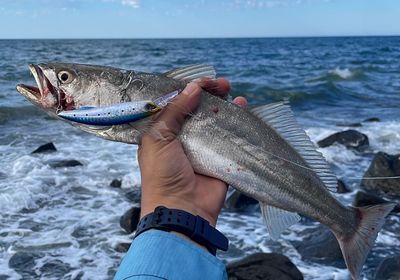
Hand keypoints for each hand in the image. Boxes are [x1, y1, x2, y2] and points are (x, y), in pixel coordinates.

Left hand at [138, 78, 246, 226]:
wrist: (181, 208)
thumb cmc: (162, 173)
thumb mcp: (158, 138)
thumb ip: (174, 111)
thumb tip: (193, 88)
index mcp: (164, 132)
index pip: (177, 104)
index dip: (189, 89)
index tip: (203, 81)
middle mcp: (184, 137)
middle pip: (199, 109)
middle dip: (210, 94)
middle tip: (221, 85)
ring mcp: (204, 147)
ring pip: (216, 120)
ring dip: (225, 105)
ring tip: (232, 92)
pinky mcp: (220, 157)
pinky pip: (231, 136)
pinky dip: (238, 123)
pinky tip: (243, 109)